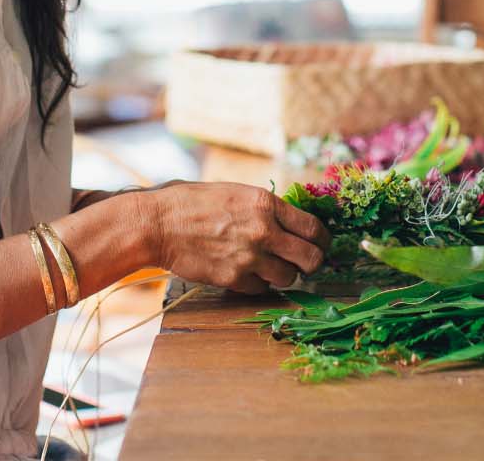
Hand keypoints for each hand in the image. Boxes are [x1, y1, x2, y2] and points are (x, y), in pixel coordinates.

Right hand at [142, 182, 329, 293]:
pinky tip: (245, 272)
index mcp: (266, 203)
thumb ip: (266, 209)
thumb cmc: (194, 203)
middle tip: (305, 263)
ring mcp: (249, 257)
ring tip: (269, 267)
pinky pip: (261, 288)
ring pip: (288, 278)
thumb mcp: (237, 194)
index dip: (323, 240)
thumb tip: (290, 223)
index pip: (313, 228)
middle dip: (312, 263)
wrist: (160, 224)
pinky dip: (258, 284)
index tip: (321, 245)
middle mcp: (264, 230)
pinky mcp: (234, 278)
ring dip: (283, 275)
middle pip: (311, 258)